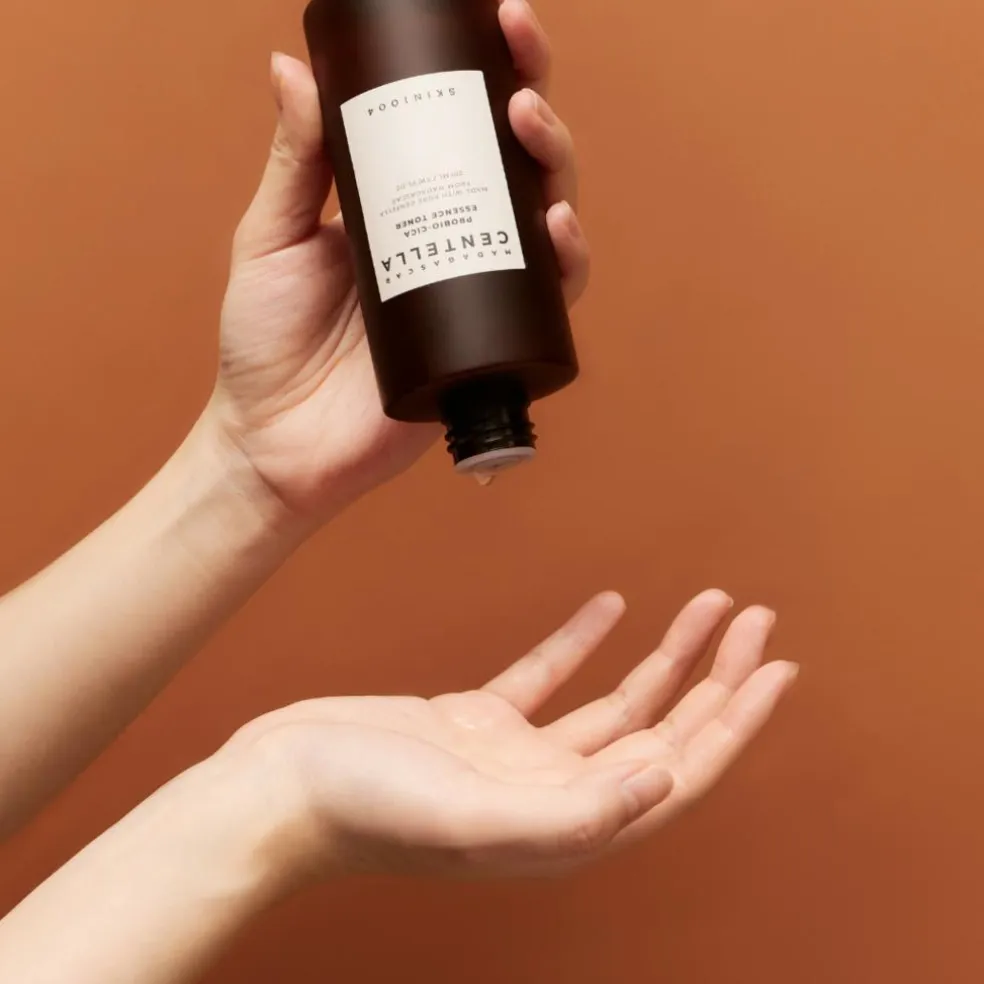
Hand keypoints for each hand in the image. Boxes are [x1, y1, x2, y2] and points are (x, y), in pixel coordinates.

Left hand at [206, 1, 588, 519]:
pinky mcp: (493, 353)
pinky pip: (549, 306)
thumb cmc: (265, 345)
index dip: (492, 76)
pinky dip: (564, 266)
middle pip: (518, 169)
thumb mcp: (270, 238)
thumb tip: (292, 65)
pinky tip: (553, 229)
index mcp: (407, 210)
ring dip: (555, 171)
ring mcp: (480, 299)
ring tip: (529, 129)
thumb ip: (294, 161)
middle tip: (519, 66)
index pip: (464, 133)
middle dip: (533, 107)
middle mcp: (454, 247)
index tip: (498, 21)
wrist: (271, 443)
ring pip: (546, 225)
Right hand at [223, 591, 796, 879]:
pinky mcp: (474, 723)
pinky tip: (610, 608)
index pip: (678, 771)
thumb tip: (663, 784)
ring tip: (706, 606)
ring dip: (664, 655)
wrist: (275, 789)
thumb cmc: (359, 811)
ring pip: (614, 701)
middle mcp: (551, 795)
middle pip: (660, 731)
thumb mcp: (472, 817)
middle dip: (715, 677)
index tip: (778, 668)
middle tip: (757, 620)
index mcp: (564, 825)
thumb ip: (572, 813)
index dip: (735, 723)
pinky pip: (547, 677)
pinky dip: (582, 641)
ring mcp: (513, 758)